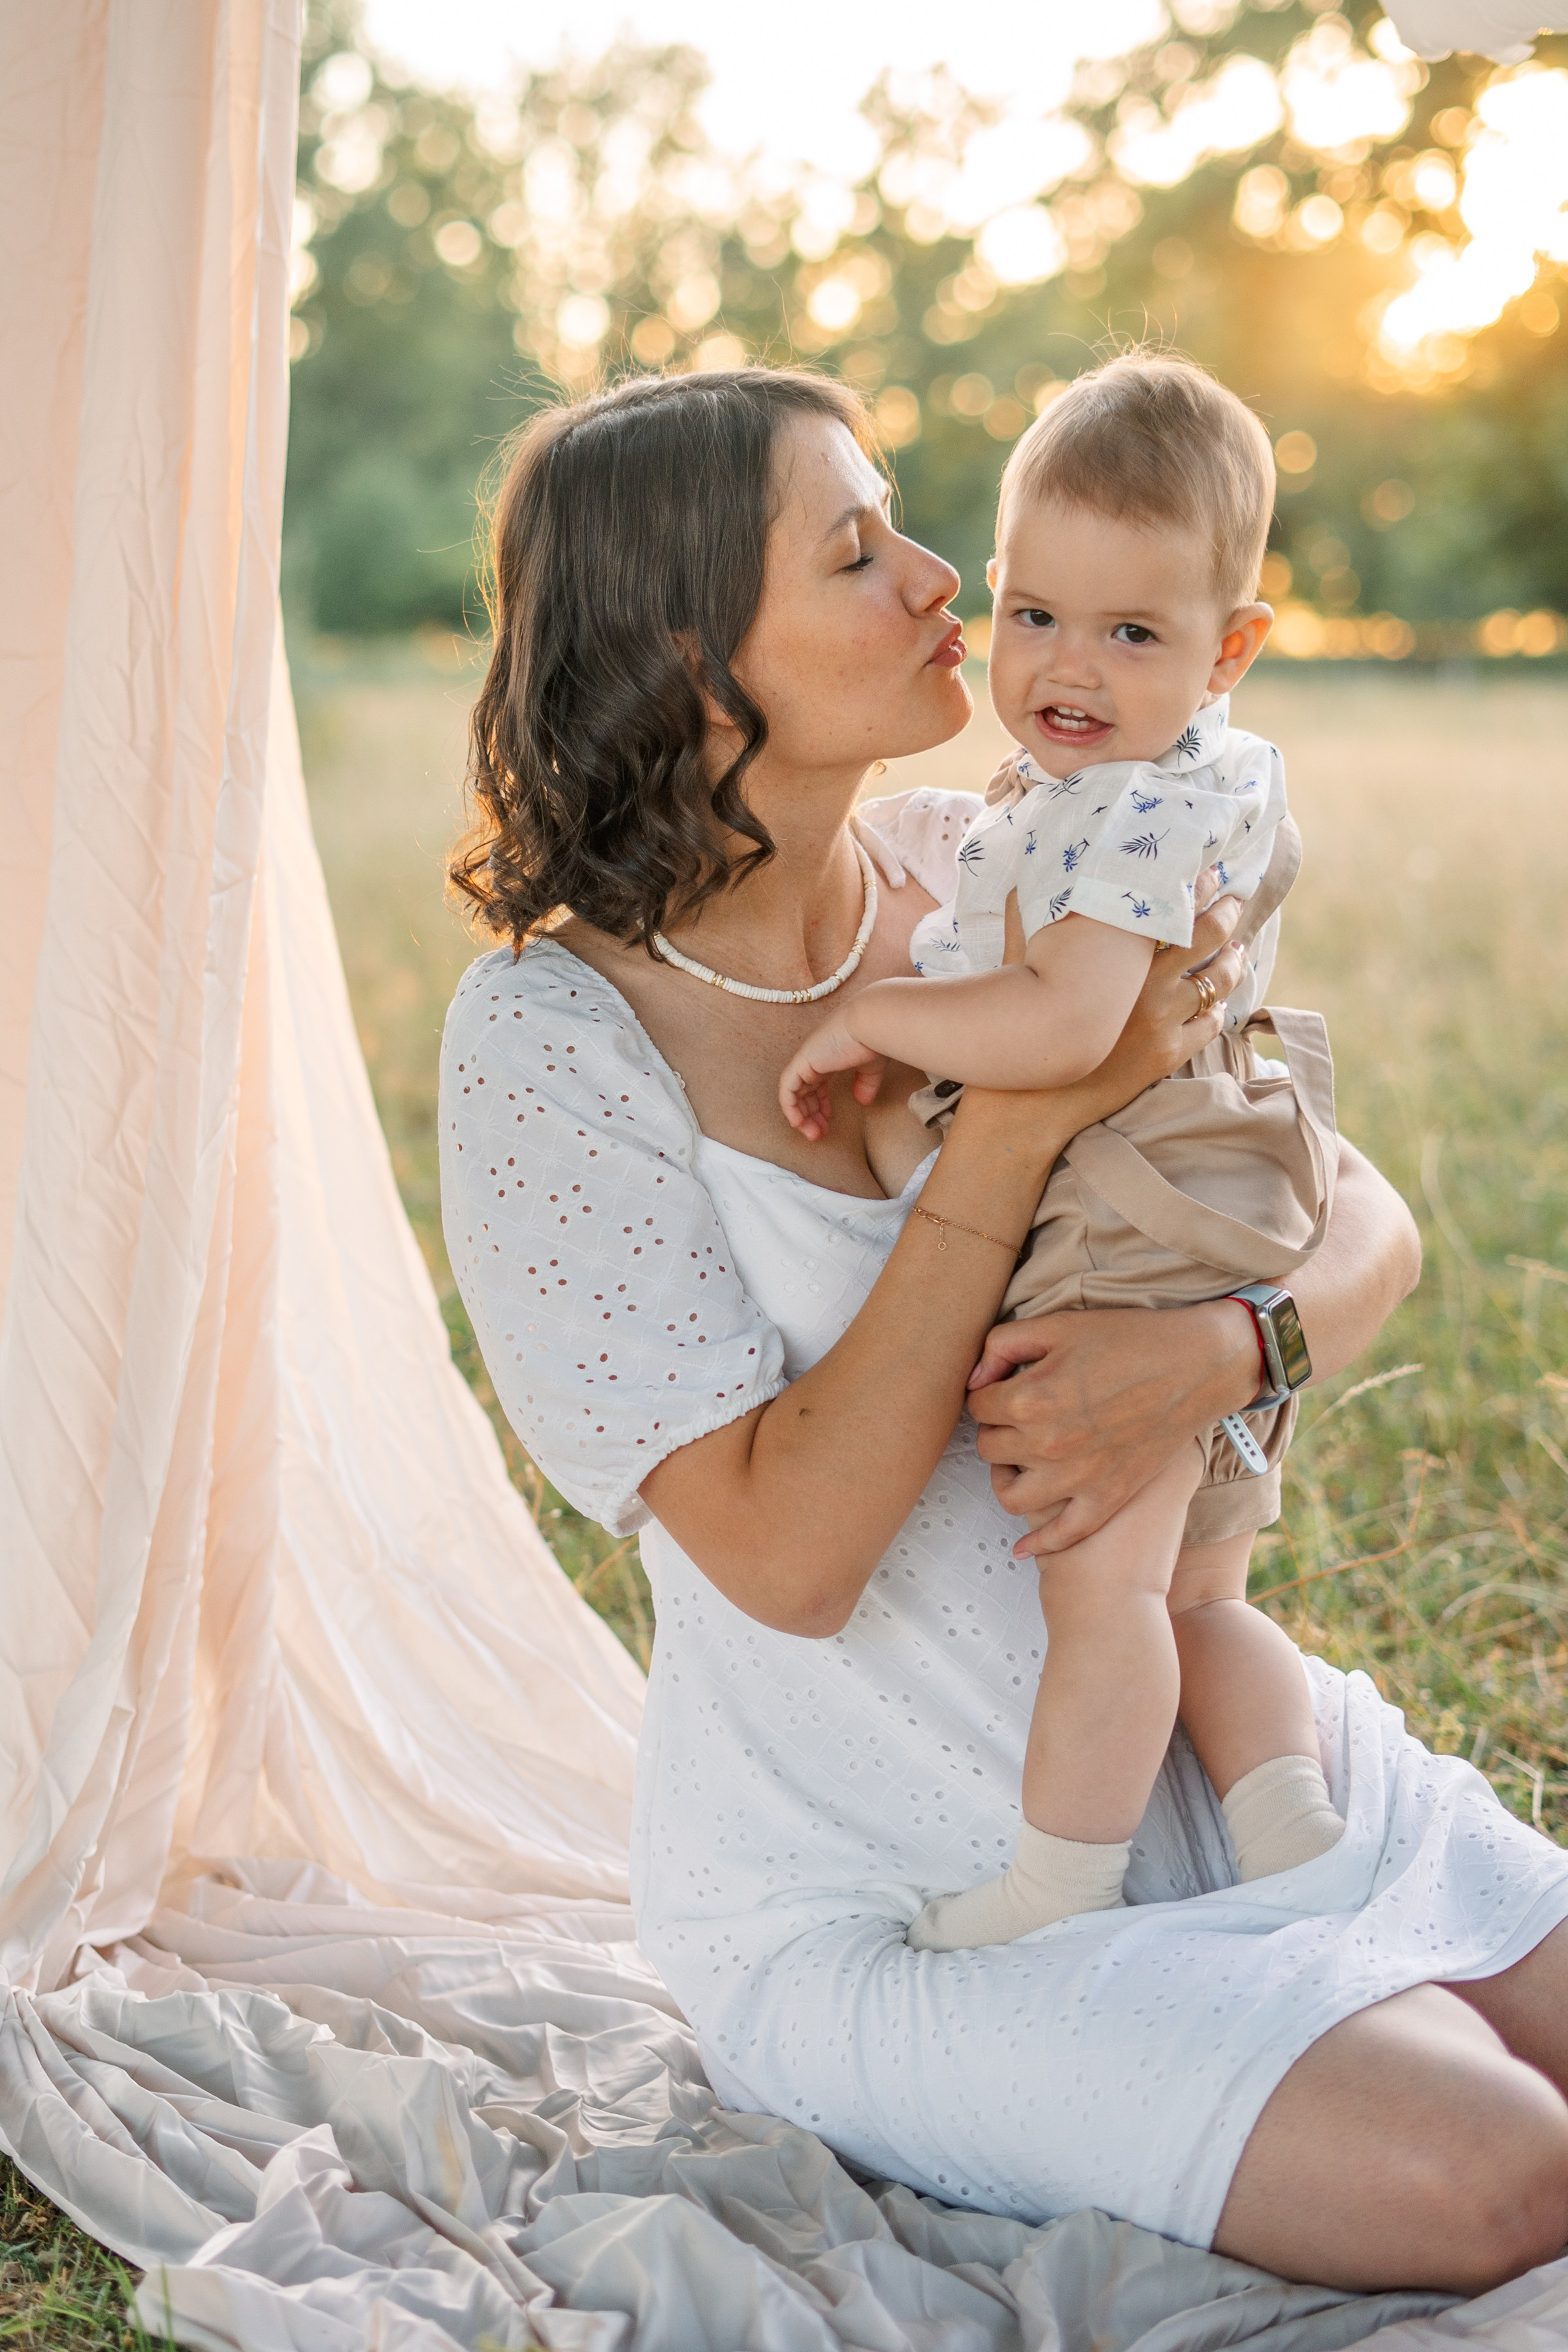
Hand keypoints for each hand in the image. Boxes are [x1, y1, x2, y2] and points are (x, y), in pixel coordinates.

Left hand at [779, 1017, 887, 1141]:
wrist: (872, 1023)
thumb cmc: (875, 1039)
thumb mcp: (871, 1066)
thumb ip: (865, 1082)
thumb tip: (863, 1100)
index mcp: (829, 1055)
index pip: (817, 1083)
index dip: (821, 1104)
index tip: (829, 1120)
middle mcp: (815, 1056)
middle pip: (804, 1090)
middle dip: (810, 1115)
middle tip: (818, 1134)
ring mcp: (807, 1058)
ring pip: (793, 1092)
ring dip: (801, 1116)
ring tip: (813, 1134)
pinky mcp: (802, 1062)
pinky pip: (787, 1089)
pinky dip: (790, 1107)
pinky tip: (798, 1123)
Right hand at [962, 886, 1245, 1150]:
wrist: (1031, 1099)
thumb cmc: (1020, 1027)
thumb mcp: (1019, 966)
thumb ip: (1025, 922)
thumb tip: (1021, 887)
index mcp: (1116, 959)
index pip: (1169, 909)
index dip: (1195, 888)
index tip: (1208, 874)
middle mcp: (1146, 986)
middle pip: (1207, 938)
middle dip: (1225, 914)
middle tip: (1232, 901)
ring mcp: (1162, 1023)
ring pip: (1216, 984)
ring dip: (1231, 963)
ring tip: (1235, 951)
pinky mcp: (1167, 1055)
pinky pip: (1208, 1025)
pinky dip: (1216, 1009)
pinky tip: (1215, 1002)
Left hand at [968, 1300, 1259, 1556]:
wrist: (1197, 1364)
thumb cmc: (1130, 1339)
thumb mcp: (1058, 1325)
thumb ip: (1001, 1346)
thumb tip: (974, 1379)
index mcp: (1029, 1399)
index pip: (978, 1406)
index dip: (988, 1393)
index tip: (1004, 1387)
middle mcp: (1047, 1445)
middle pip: (990, 1449)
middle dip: (997, 1429)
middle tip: (1017, 1415)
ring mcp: (1077, 1478)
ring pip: (1011, 1496)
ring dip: (1009, 1477)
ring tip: (1022, 1459)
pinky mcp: (1106, 1498)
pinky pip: (1062, 1535)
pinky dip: (1039, 1544)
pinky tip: (1024, 1547)